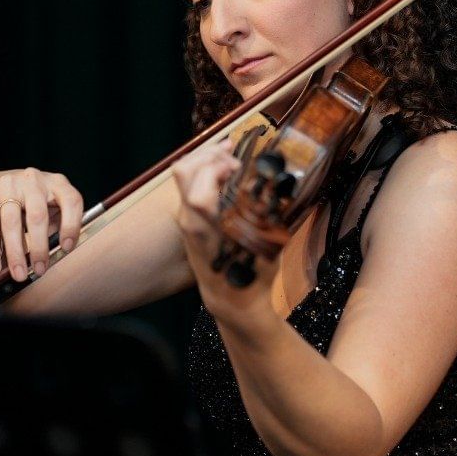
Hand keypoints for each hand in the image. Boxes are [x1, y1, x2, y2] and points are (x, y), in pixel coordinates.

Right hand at [0, 168, 83, 281]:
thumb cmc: (30, 206)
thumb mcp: (49, 211)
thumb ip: (55, 229)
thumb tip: (55, 257)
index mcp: (57, 183)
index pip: (71, 201)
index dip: (71, 226)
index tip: (66, 249)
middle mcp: (34, 178)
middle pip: (37, 215)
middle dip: (38, 248)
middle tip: (39, 271)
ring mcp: (9, 182)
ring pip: (12, 222)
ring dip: (15, 253)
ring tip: (19, 274)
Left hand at [171, 137, 280, 324]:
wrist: (232, 302)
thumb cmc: (253, 275)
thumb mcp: (267, 243)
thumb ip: (267, 210)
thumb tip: (273, 179)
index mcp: (205, 224)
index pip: (198, 181)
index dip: (218, 163)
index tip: (240, 165)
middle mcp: (189, 219)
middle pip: (183, 170)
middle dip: (209, 154)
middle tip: (233, 156)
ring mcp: (185, 220)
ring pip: (184, 176)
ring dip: (206, 161)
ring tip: (229, 157)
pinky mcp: (188, 222)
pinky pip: (189, 187)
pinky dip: (205, 173)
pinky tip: (225, 172)